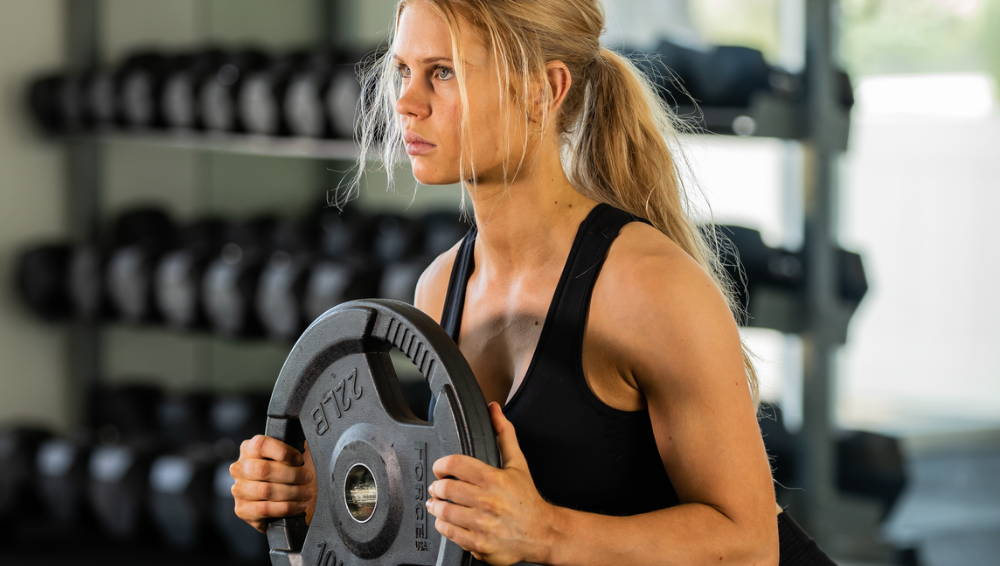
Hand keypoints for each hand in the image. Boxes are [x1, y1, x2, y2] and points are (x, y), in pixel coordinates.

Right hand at [229, 435, 316, 532]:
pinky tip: (297, 506)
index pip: (261, 445)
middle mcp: (240, 468)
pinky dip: (286, 508)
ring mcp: (239, 489)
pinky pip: (264, 509)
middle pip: (263, 469)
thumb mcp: (294, 456)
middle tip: (307, 478)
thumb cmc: (291, 476)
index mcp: (250, 449)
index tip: (299, 460)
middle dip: (291, 475)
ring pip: (265, 490)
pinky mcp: (242, 509)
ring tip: (305, 493)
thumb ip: (295, 446)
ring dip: (292, 493)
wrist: (288, 501)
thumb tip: (300, 443)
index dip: (284, 452)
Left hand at [427, 402, 557, 565]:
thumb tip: (494, 409)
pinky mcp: (479, 544)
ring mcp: (482, 524)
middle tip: (438, 488)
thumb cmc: (527, 499)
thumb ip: (504, 434)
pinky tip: (448, 521)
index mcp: (494, 478)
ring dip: (437, 506)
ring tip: (438, 504)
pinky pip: (450, 532)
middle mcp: (487, 501)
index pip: (455, 464)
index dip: (441, 464)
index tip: (440, 468)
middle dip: (437, 487)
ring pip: (444, 511)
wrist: (541, 533)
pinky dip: (444, 526)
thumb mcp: (518, 463)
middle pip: (445, 488)